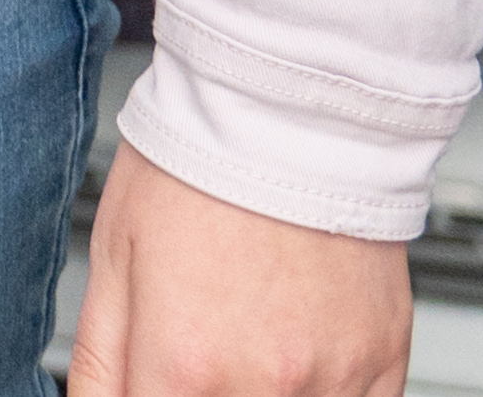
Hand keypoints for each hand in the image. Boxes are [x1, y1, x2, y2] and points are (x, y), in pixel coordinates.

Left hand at [71, 142, 412, 396]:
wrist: (288, 114)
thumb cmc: (195, 168)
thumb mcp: (112, 259)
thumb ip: (100, 362)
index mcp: (183, 362)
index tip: (152, 378)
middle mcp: (263, 385)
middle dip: (198, 389)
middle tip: (200, 349)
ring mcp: (331, 380)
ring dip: (260, 390)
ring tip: (245, 339)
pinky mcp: (382, 364)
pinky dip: (320, 392)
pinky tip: (295, 351)